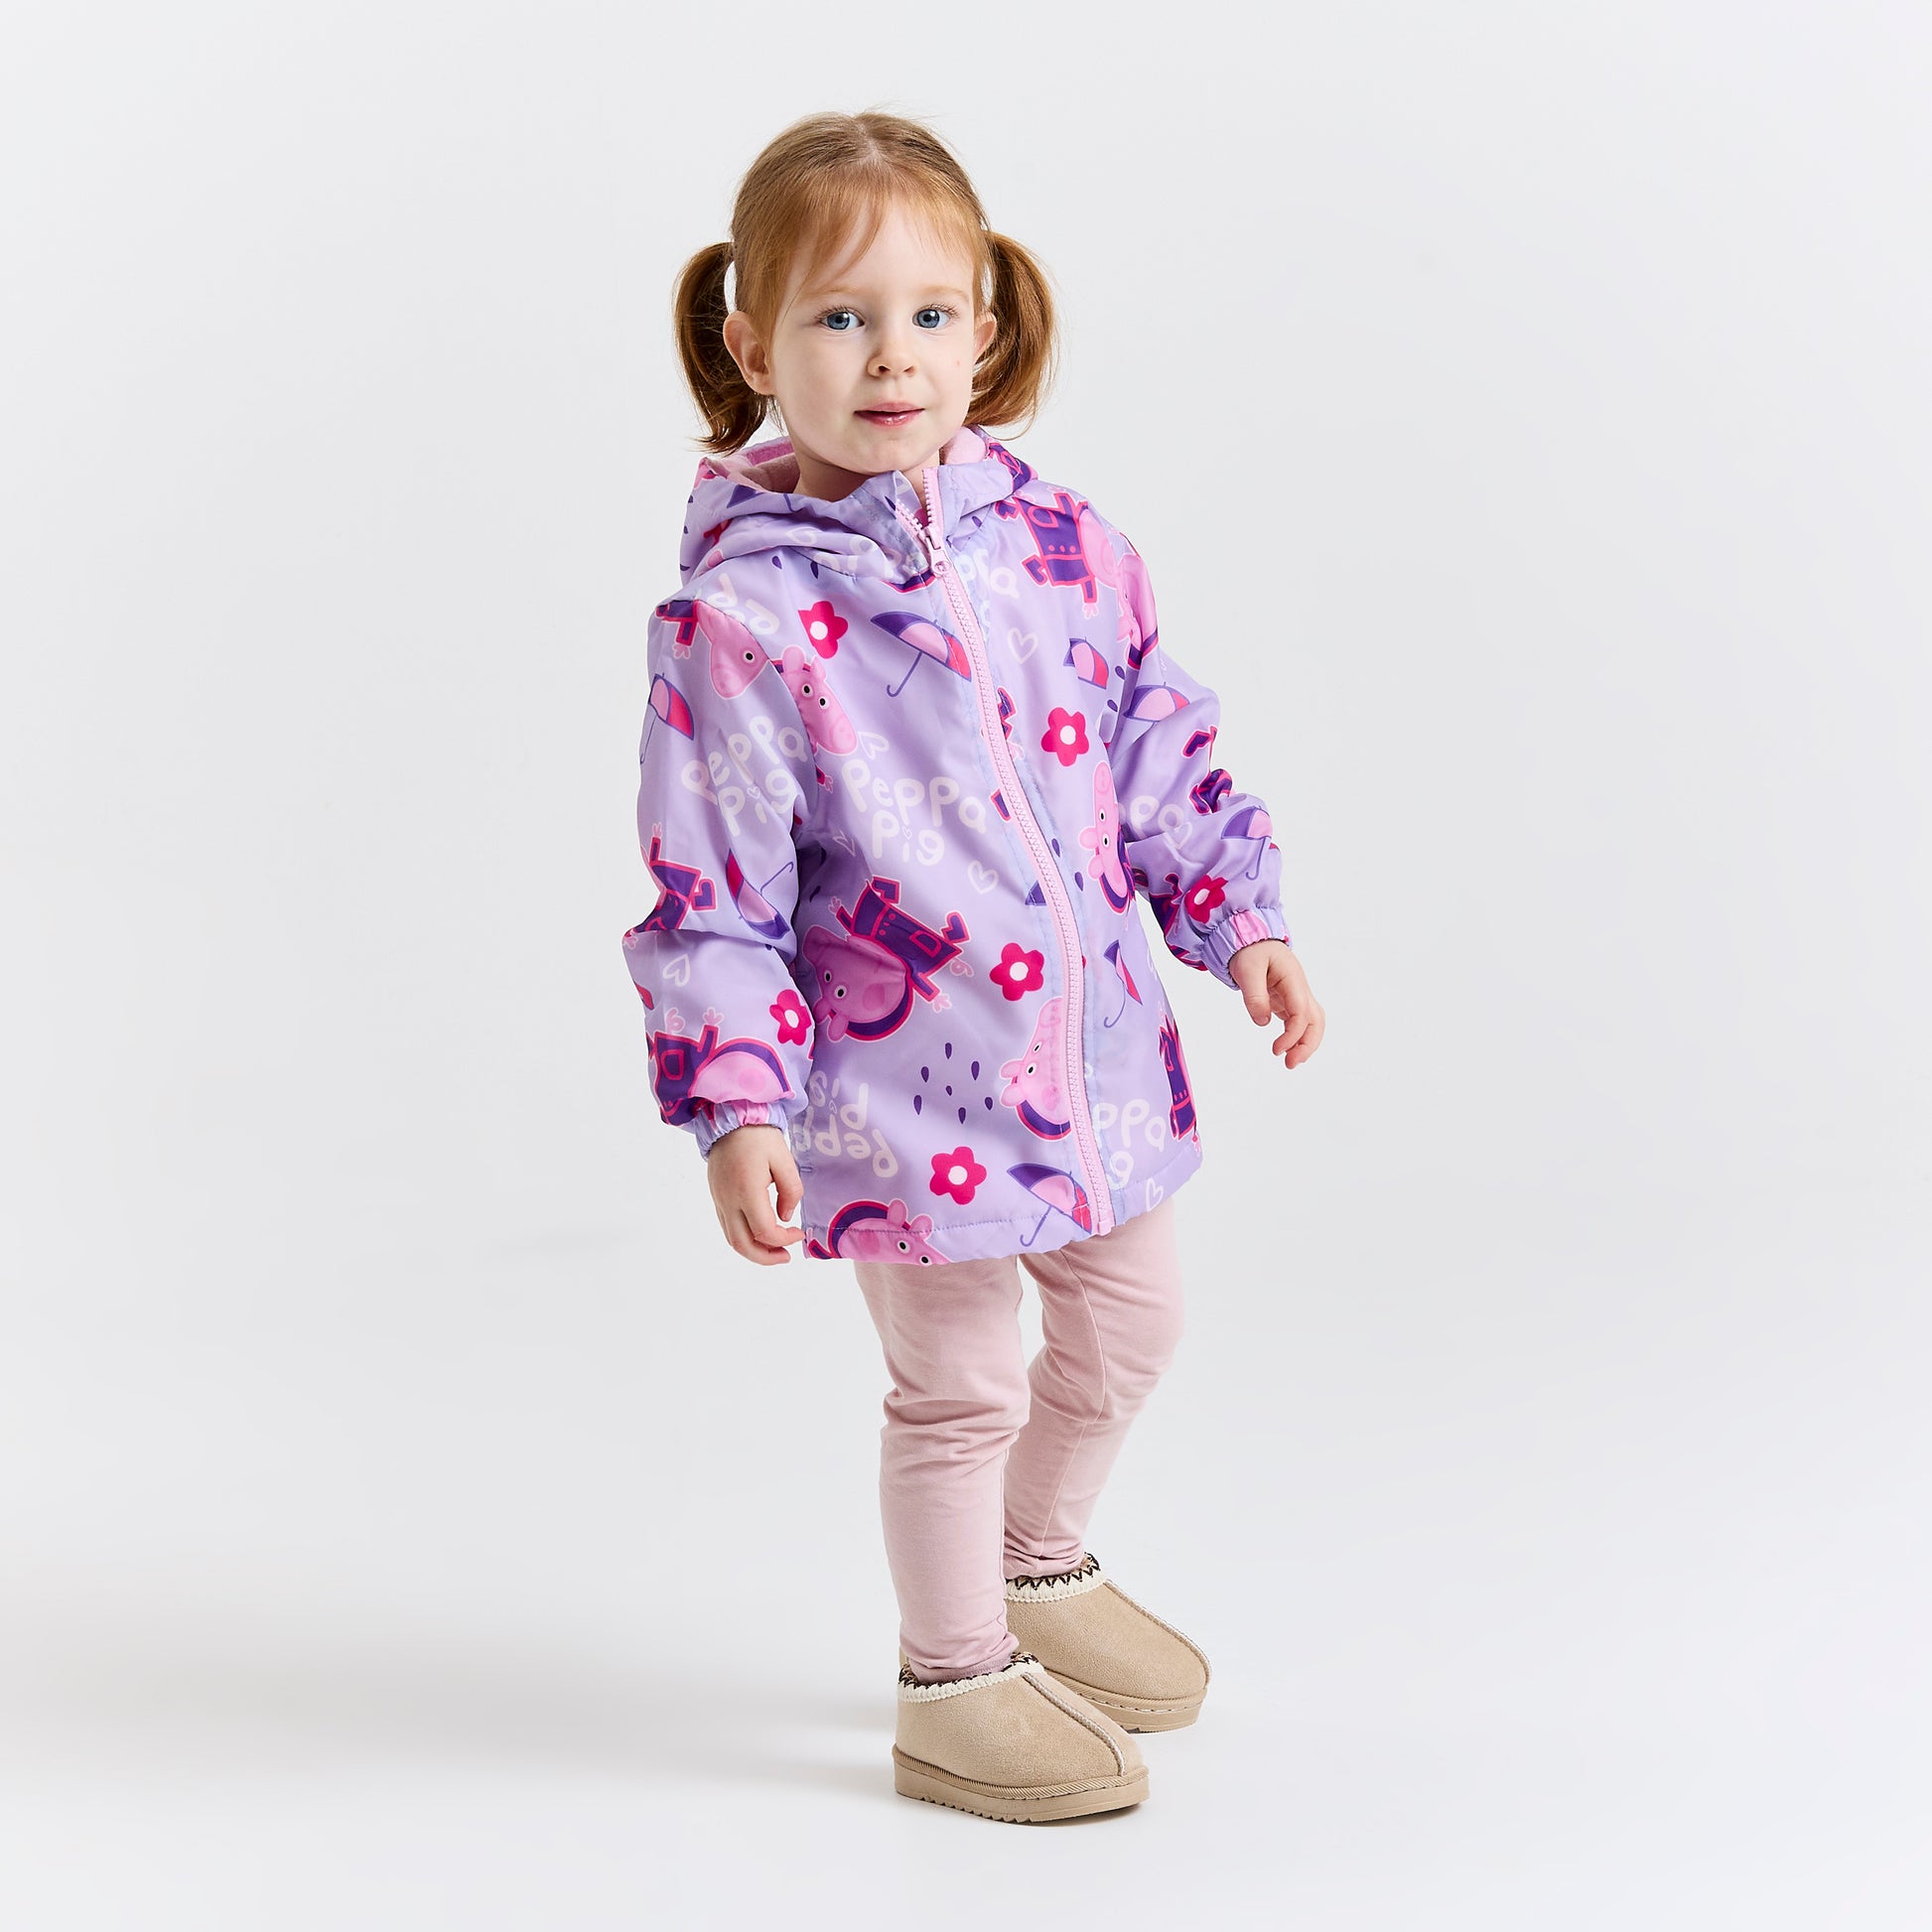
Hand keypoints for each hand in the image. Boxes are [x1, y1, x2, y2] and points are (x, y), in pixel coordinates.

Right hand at [706, 1123, 805, 1263]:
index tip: (799, 1233)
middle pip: (743, 1244)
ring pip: (732, 1240)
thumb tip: (786, 1217)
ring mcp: (719, 1200)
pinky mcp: (716, 1198)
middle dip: (766, 1257)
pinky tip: (759, 1235)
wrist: (730, 1119)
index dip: (785, 1239)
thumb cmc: (759, 1137)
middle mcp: (729, 1201)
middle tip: (786, 1256)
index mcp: (747, 1191)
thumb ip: (791, 1191)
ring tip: (774, 1250)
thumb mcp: (784, 1160)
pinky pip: (727, 1227)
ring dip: (753, 1251)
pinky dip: (744, 1238)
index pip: (765, 1231)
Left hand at [1228, 940, 1324, 1070]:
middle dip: (1307, 1044)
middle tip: (1291, 1064)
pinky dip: (1297, 1037)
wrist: (1250, 939)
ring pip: (1311, 1022)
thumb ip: (1254, 996)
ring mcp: (1296, 995)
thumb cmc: (1250, 950)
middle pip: (1315, 1019)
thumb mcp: (1246, 970)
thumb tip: (1262, 1022)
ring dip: (1305, 1043)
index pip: (1301, 1011)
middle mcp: (1299, 988)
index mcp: (1293, 978)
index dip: (1292, 1034)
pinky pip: (1299, 1021)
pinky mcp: (1287, 1001)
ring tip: (1290, 1062)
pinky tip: (1288, 1050)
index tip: (1277, 1050)